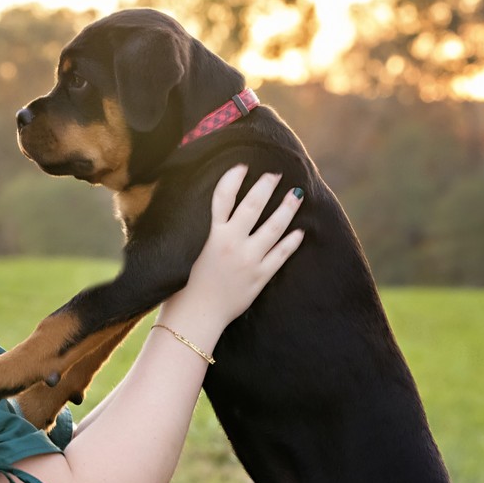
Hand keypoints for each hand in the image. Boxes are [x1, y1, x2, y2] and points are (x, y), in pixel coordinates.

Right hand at [164, 166, 303, 330]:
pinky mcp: (259, 277)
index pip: (223, 197)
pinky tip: (300, 232)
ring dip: (287, 208)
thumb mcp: (186, 253)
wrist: (195, 317)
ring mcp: (248, 260)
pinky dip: (292, 241)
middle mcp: (231, 243)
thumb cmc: (183, 288)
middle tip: (276, 174)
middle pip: (252, 206)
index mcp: (211, 236)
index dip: (233, 178)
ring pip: (273, 227)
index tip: (243, 165)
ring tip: (296, 195)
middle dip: (265, 186)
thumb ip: (200, 235)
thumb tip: (211, 218)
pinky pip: (281, 254)